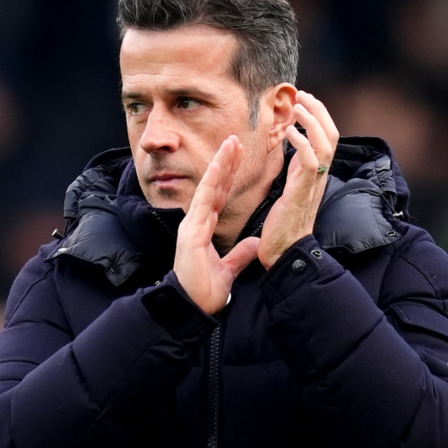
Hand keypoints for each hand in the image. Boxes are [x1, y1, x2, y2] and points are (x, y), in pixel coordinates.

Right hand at [172, 134, 260, 313]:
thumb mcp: (229, 270)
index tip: (238, 159)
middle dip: (225, 163)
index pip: (219, 197)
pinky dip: (212, 181)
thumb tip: (255, 243)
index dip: (228, 178)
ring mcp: (193, 225)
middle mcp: (197, 223)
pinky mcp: (192, 231)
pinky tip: (220, 164)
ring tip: (231, 143)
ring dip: (220, 164)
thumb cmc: (204, 292)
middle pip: (214, 187)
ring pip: (208, 187)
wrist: (192, 307)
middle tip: (236, 140)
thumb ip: (241, 255)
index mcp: (204, 230)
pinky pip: (204, 200)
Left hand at [257, 91, 338, 268]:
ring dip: (312, 121)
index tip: (304, 100)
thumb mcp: (292, 189)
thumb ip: (296, 170)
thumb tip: (293, 151)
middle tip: (302, 95)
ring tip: (298, 106)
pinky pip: (311, 161)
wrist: (285, 252)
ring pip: (325, 143)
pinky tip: (290, 132)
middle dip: (319, 111)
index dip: (319, 116)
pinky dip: (301, 143)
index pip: (327, 137)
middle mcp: (320, 176)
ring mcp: (314, 184)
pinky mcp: (303, 192)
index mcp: (317, 175)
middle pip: (332, 134)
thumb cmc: (283, 225)